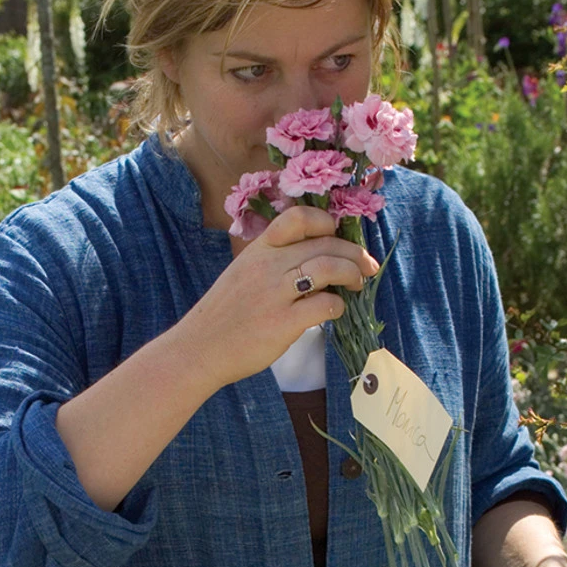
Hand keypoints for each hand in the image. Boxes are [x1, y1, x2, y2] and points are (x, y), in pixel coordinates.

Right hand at [178, 206, 379, 390]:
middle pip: (324, 243)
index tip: (337, 235)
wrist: (200, 348)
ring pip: (328, 267)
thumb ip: (273, 263)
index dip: (325, 222)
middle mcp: (268, 265)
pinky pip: (324, 306)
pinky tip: (336, 311)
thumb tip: (314, 260)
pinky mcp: (283, 323)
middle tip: (366, 266)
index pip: (298, 218)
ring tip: (358, 284)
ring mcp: (275, 294)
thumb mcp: (242, 274)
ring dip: (352, 273)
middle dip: (354, 252)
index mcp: (258, 249)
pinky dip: (338, 306)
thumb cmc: (224, 315)